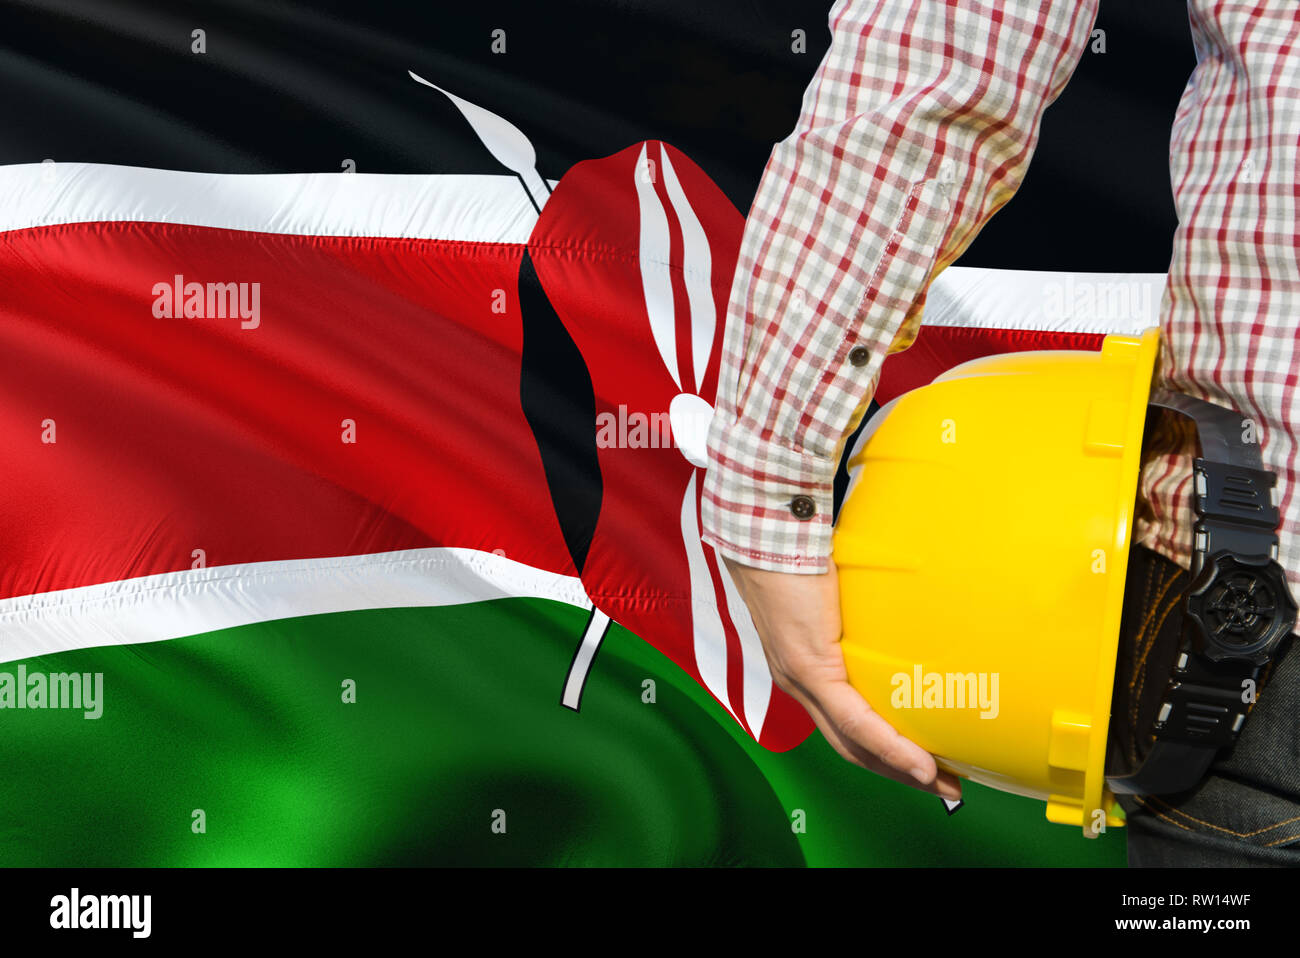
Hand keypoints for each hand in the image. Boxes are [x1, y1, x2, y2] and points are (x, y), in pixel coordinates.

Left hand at [723, 555, 961, 800]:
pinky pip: (853, 719)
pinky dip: (888, 745)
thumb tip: (904, 604)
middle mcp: (799, 686)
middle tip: (944, 786)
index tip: (921, 764)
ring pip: (853, 744)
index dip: (883, 753)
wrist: (768, 536)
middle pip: (851, 748)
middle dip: (899, 773)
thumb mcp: (837, 595)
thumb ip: (861, 612)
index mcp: (804, 672)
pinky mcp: (810, 667)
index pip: (844, 728)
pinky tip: (919, 763)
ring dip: (900, 770)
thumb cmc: (799, 555)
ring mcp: (802, 680)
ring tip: (940, 783)